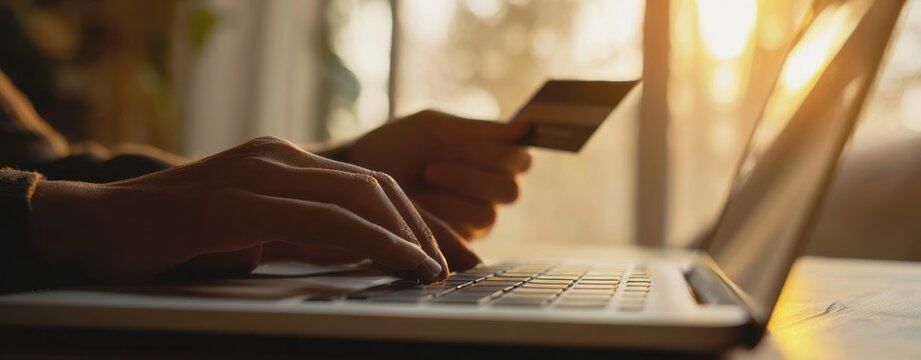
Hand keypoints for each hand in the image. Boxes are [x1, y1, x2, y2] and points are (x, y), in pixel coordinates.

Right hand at [28, 137, 471, 283]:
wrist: (97, 229)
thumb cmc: (175, 238)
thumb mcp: (252, 234)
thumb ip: (302, 235)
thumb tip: (357, 254)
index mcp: (285, 163)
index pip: (369, 185)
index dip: (415, 219)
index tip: (450, 254)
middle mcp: (280, 157)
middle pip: (378, 186)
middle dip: (428, 226)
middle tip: (461, 265)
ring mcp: (260, 172)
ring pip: (360, 195)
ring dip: (409, 234)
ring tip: (437, 270)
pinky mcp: (239, 199)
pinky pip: (324, 218)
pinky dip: (373, 241)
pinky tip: (402, 262)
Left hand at [349, 110, 531, 238]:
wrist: (358, 173)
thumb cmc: (398, 145)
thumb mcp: (434, 128)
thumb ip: (480, 130)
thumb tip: (527, 125)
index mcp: (492, 158)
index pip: (520, 160)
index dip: (494, 154)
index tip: (456, 145)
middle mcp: (488, 191)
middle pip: (509, 191)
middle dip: (467, 176)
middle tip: (431, 166)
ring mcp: (473, 221)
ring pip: (486, 215)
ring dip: (449, 196)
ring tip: (421, 181)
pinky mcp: (455, 245)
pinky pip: (461, 235)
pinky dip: (436, 215)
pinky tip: (417, 203)